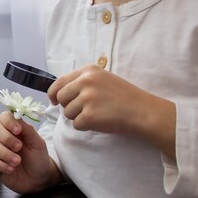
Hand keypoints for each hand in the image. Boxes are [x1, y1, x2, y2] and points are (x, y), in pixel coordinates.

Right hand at [0, 111, 59, 192]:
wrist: (37, 179)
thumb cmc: (38, 158)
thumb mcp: (38, 143)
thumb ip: (28, 129)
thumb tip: (17, 119)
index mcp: (14, 128)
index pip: (4, 116)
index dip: (8, 121)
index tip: (18, 130)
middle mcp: (3, 136)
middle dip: (6, 137)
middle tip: (19, 147)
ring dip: (4, 152)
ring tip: (17, 162)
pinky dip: (0, 164)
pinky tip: (11, 169)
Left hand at [47, 65, 175, 155]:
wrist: (143, 111)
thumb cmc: (124, 97)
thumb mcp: (103, 79)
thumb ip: (82, 82)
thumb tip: (59, 93)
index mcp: (88, 71)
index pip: (59, 82)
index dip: (54, 93)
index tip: (54, 100)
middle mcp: (86, 82)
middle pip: (60, 98)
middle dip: (68, 106)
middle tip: (84, 110)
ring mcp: (87, 98)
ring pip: (67, 113)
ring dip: (78, 117)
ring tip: (97, 114)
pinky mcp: (89, 116)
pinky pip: (76, 125)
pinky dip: (86, 126)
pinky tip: (100, 121)